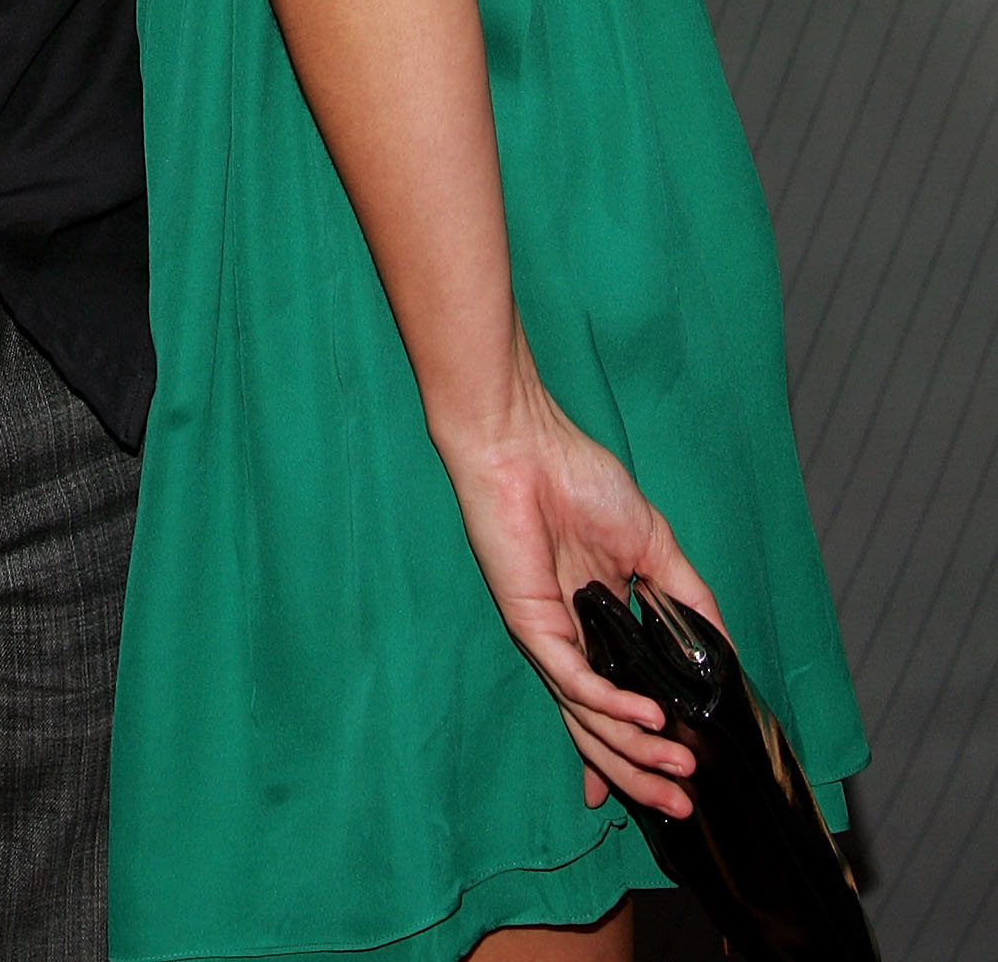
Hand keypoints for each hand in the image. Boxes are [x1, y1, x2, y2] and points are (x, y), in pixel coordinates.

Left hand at [438, 357, 723, 819]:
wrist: (524, 442)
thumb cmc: (578, 480)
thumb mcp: (653, 547)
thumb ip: (687, 599)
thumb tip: (723, 652)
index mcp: (591, 628)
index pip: (611, 706)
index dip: (635, 751)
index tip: (667, 790)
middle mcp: (567, 643)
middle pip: (600, 729)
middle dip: (641, 774)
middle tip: (684, 806)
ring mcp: (547, 638)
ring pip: (588, 717)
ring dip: (636, 750)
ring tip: (680, 774)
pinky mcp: (531, 624)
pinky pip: (573, 680)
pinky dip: (612, 705)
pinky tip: (650, 719)